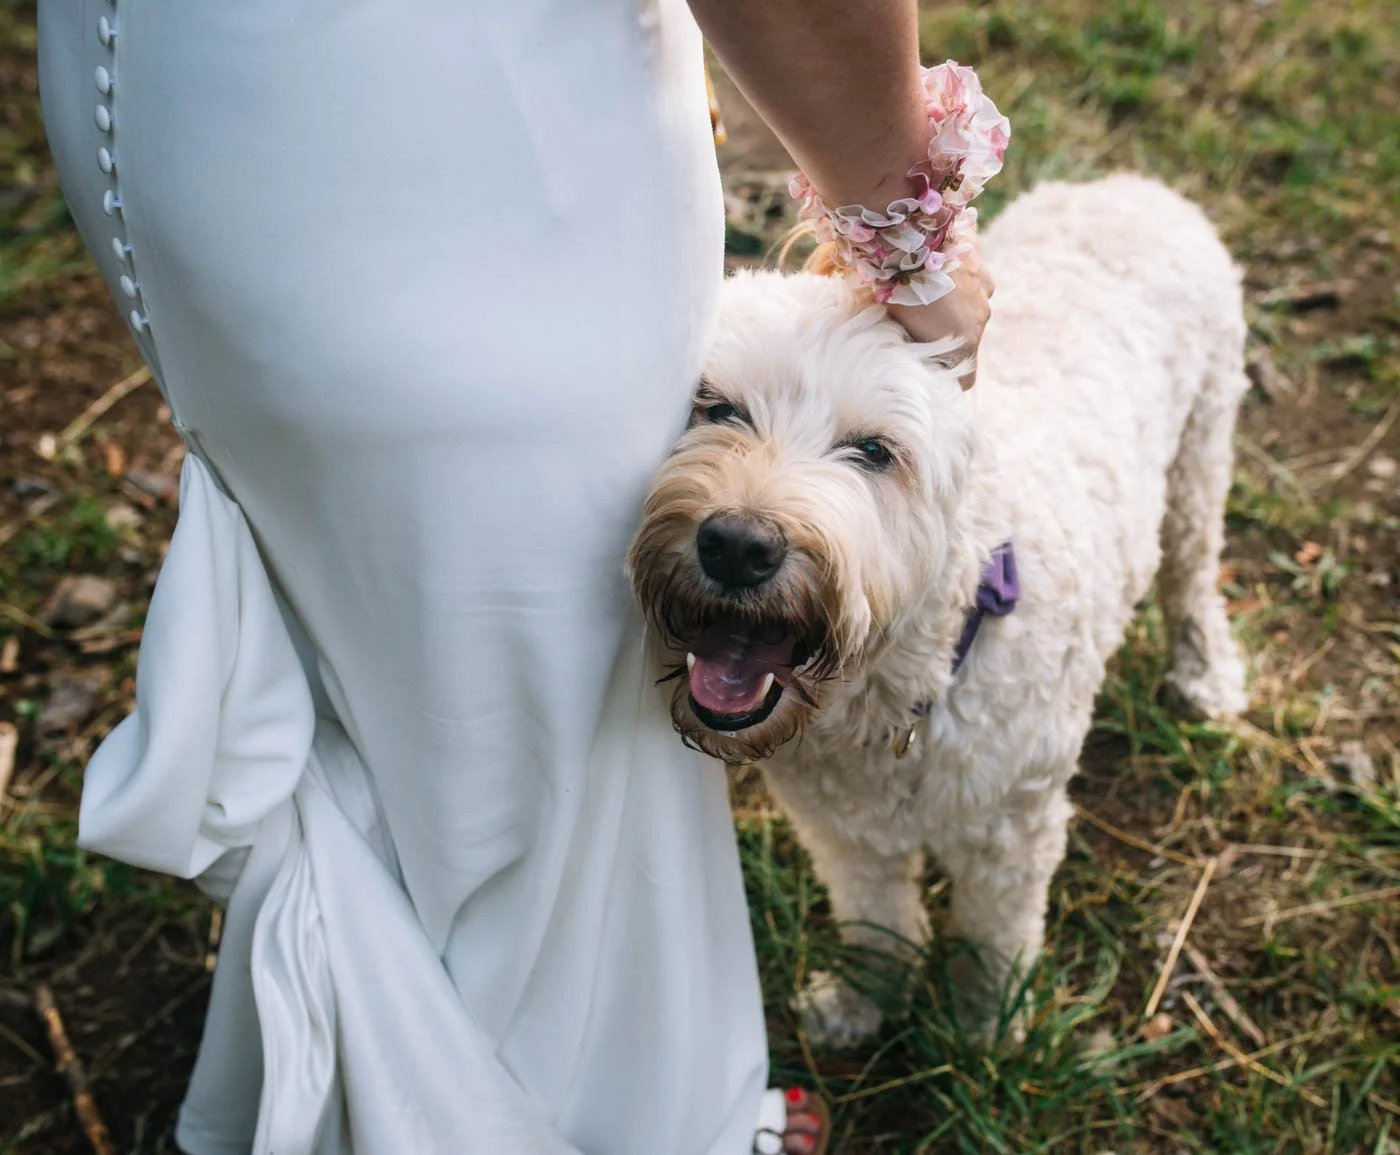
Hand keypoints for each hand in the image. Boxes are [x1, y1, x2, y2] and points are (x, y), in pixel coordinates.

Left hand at [886, 244, 994, 388]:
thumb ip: (914, 346)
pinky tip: (938, 269)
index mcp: (965, 341)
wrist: (908, 241)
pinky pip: (973, 280)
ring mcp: (984, 290)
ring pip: (973, 307)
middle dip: (949, 334)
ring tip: (929, 292)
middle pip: (969, 338)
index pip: (967, 380)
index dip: (950, 377)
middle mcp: (981, 319)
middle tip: (921, 323)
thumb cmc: (896, 291)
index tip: (934, 374)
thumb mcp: (899, 327)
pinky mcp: (981, 263)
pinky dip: (959, 278)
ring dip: (955, 304)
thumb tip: (912, 356)